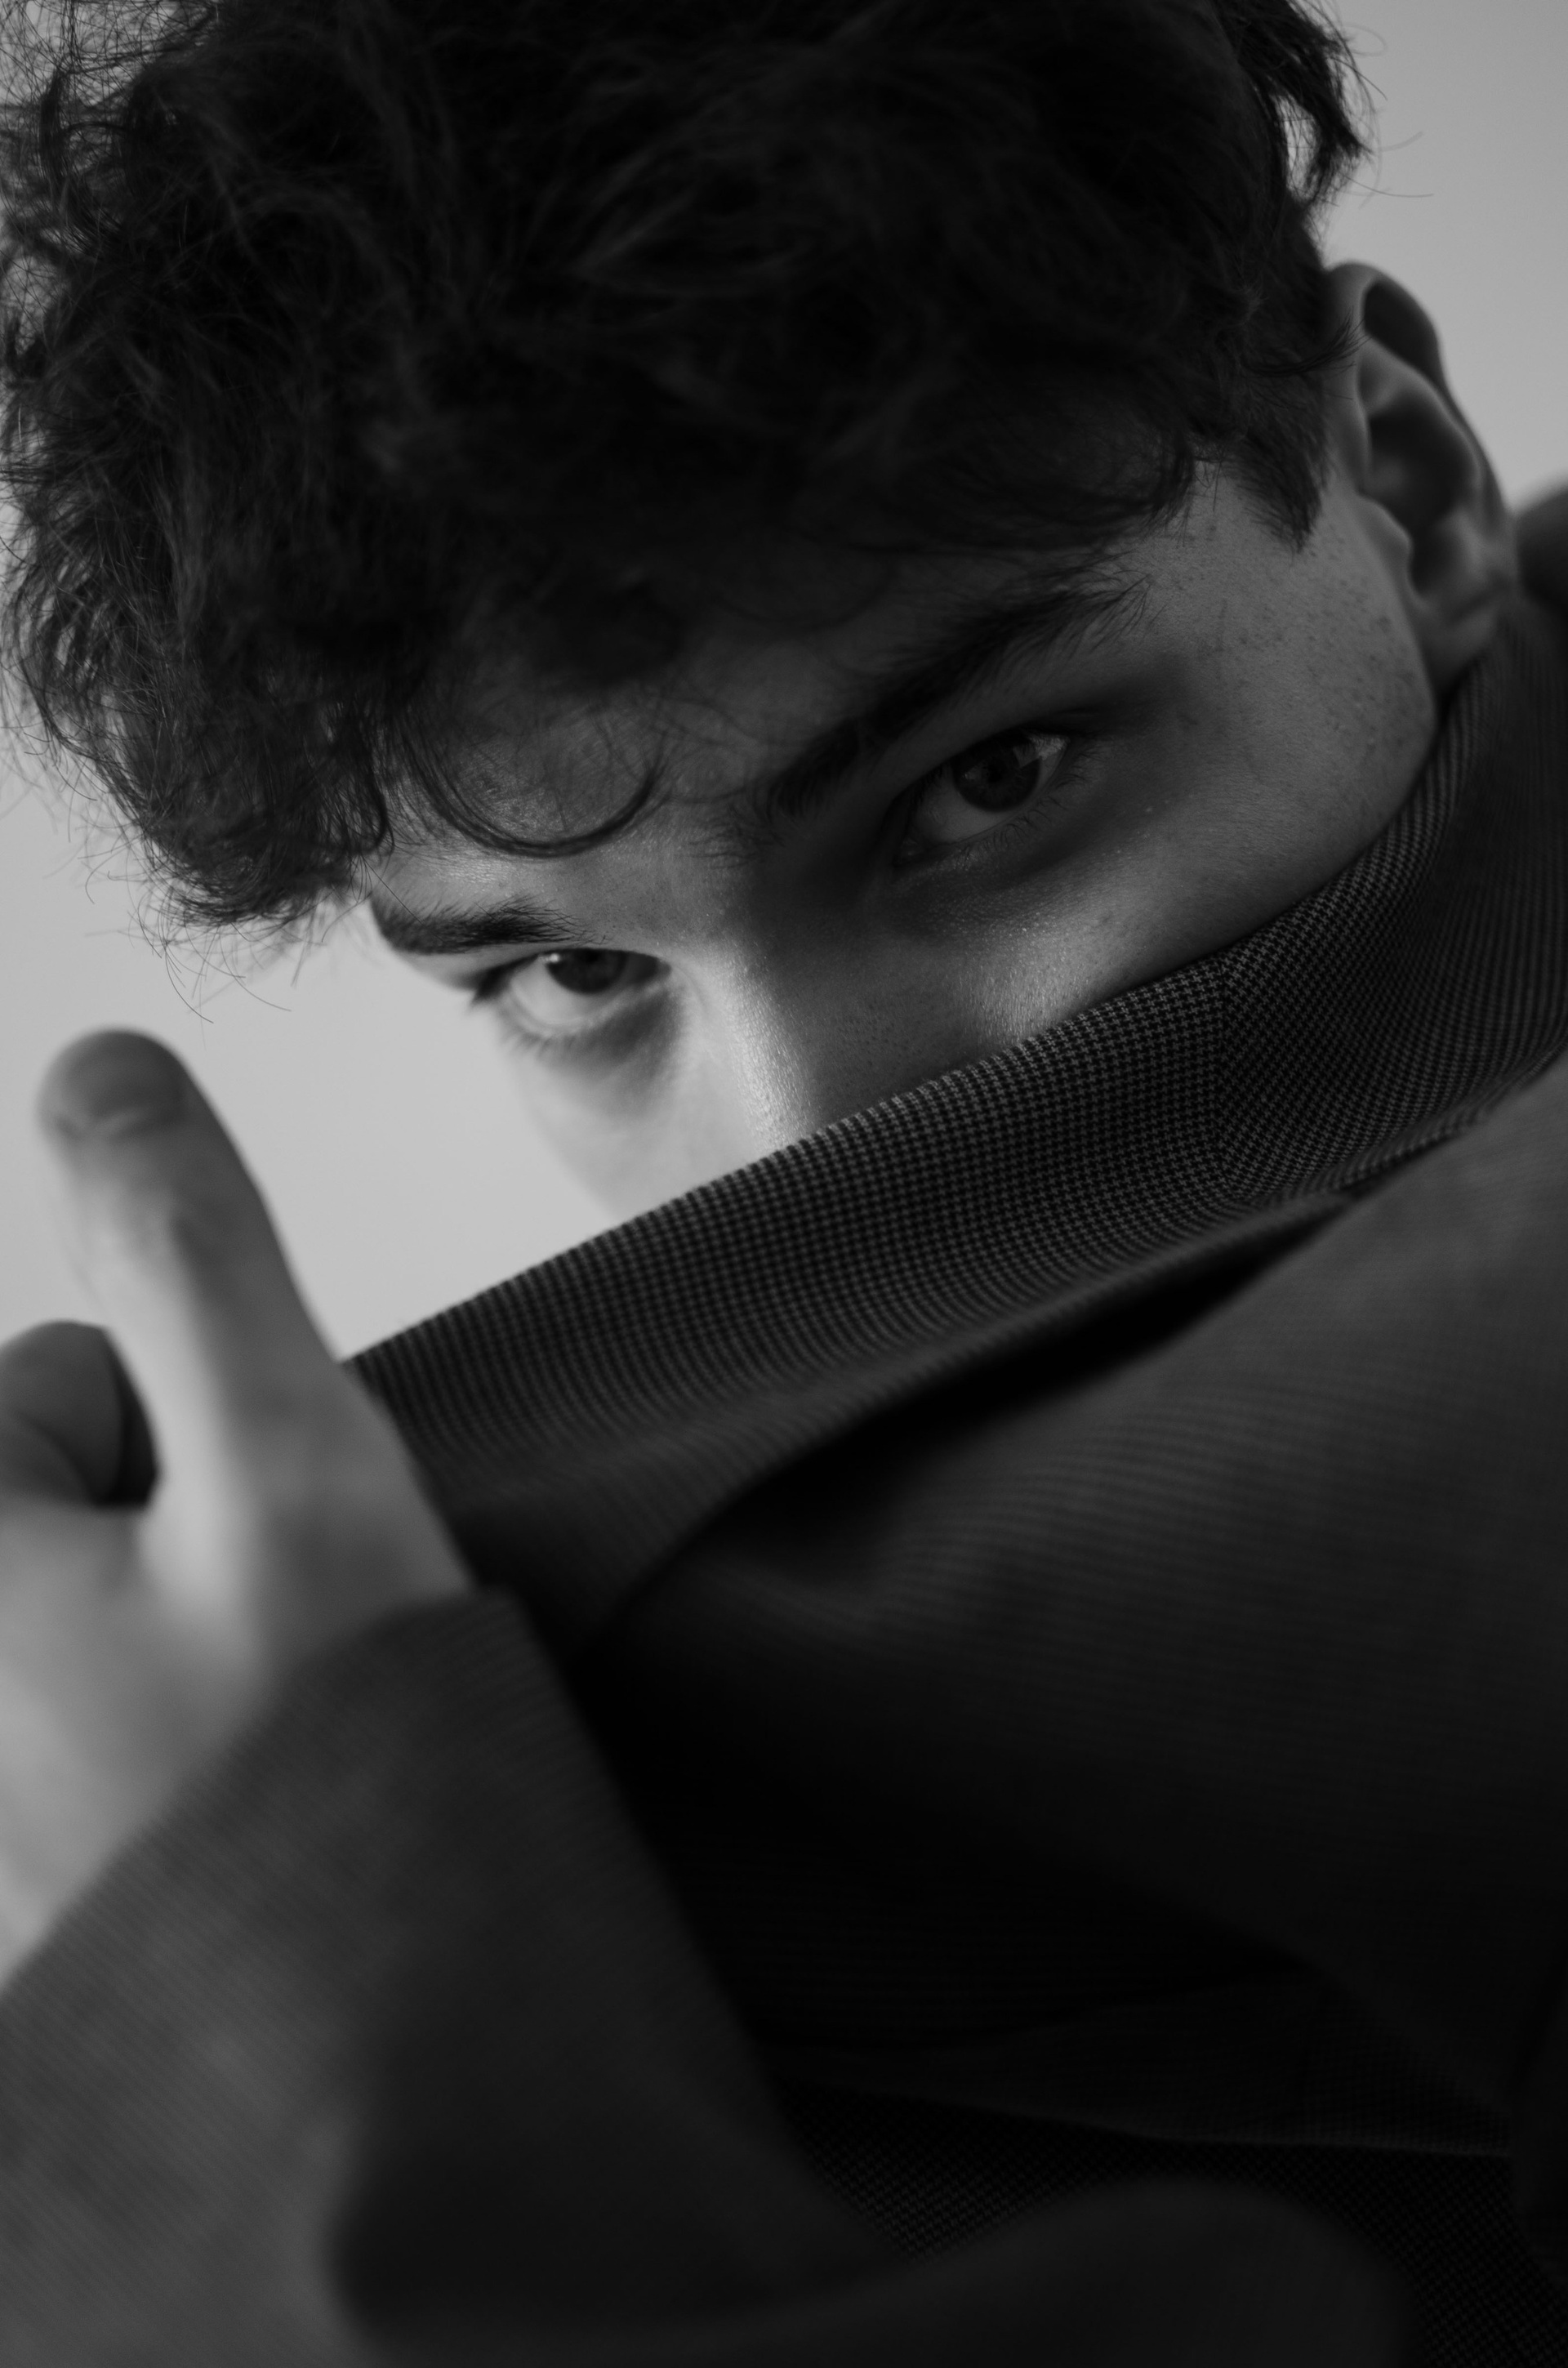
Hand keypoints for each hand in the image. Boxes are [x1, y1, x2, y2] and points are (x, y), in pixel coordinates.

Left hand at [0, 1032, 466, 1974]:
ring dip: (181, 1661)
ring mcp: (4, 1811)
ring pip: (89, 1631)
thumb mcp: (284, 1458)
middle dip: (172, 1542)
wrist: (385, 2106)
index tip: (255, 1542)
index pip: (58, 1385)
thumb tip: (94, 1060)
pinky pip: (105, 1748)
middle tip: (279, 1662)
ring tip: (274, 1768)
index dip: (184, 1426)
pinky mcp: (41, 1912)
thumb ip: (190, 1247)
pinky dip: (170, 1766)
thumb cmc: (327, 1784)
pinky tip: (239, 1842)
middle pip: (57, 1512)